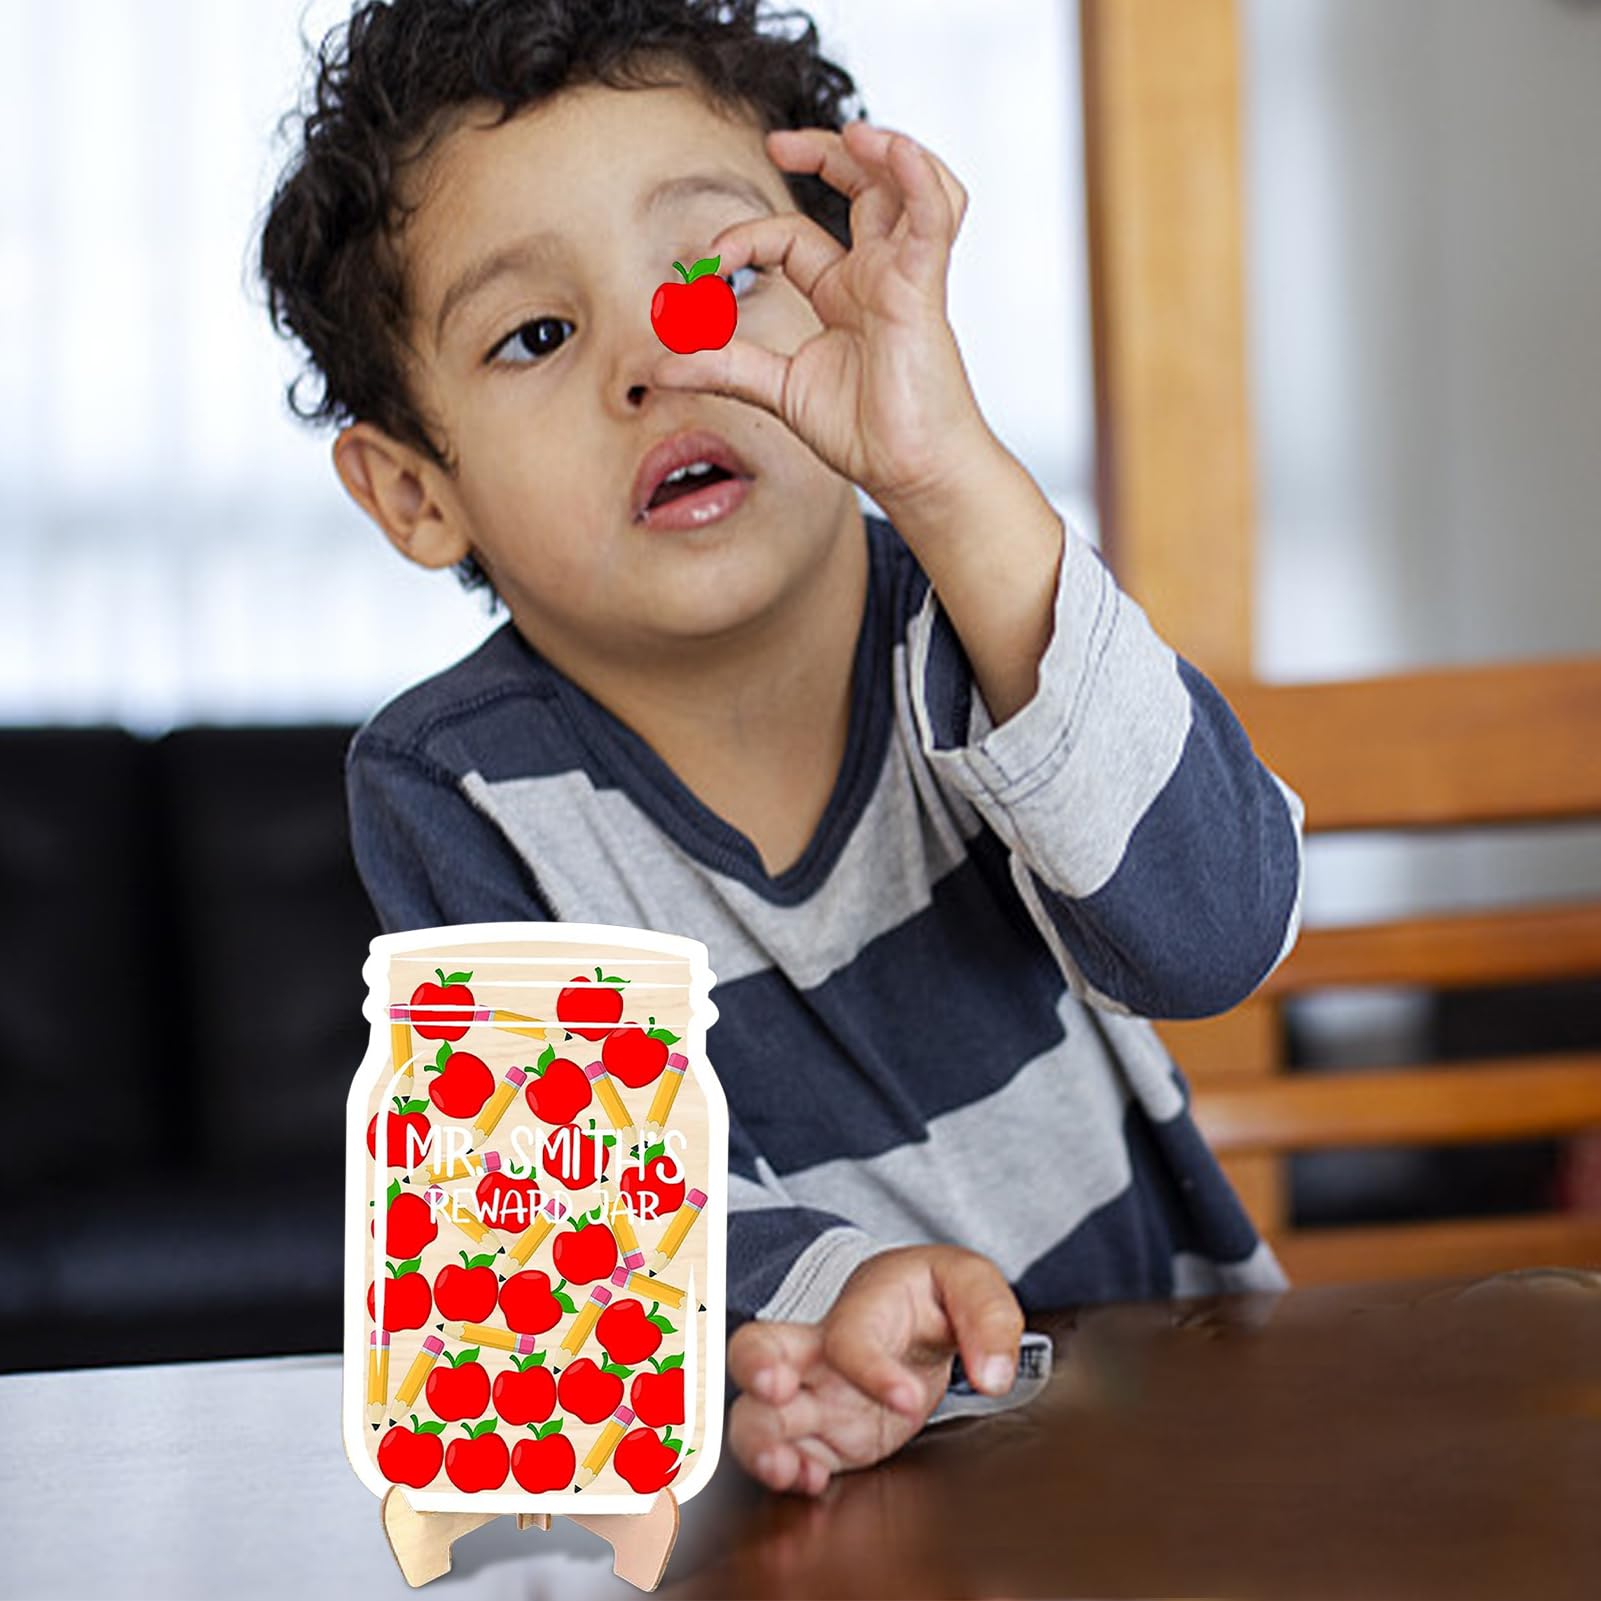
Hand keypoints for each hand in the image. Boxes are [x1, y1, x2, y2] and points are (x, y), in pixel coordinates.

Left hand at [650, 121, 994, 512]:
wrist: (913, 472)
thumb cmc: (868, 433)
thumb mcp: (779, 391)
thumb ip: (722, 367)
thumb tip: (657, 364)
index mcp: (844, 293)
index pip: (788, 238)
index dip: (742, 241)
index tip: (705, 270)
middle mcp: (877, 275)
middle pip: (861, 186)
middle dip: (823, 151)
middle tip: (777, 143)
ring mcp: (904, 276)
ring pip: (907, 186)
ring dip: (883, 151)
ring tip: (852, 134)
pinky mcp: (925, 288)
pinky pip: (933, 217)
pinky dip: (918, 177)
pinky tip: (896, 151)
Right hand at [726, 1244, 1024, 1495]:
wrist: (920, 1316)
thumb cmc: (938, 1293)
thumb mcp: (972, 1283)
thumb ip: (990, 1320)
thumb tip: (993, 1376)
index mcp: (861, 1309)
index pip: (849, 1337)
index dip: (872, 1370)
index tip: (909, 1398)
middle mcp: (821, 1353)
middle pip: (755, 1349)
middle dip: (756, 1369)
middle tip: (775, 1391)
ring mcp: (816, 1399)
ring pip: (757, 1415)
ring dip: (760, 1442)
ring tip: (784, 1468)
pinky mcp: (824, 1438)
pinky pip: (788, 1458)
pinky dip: (788, 1476)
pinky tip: (810, 1485)